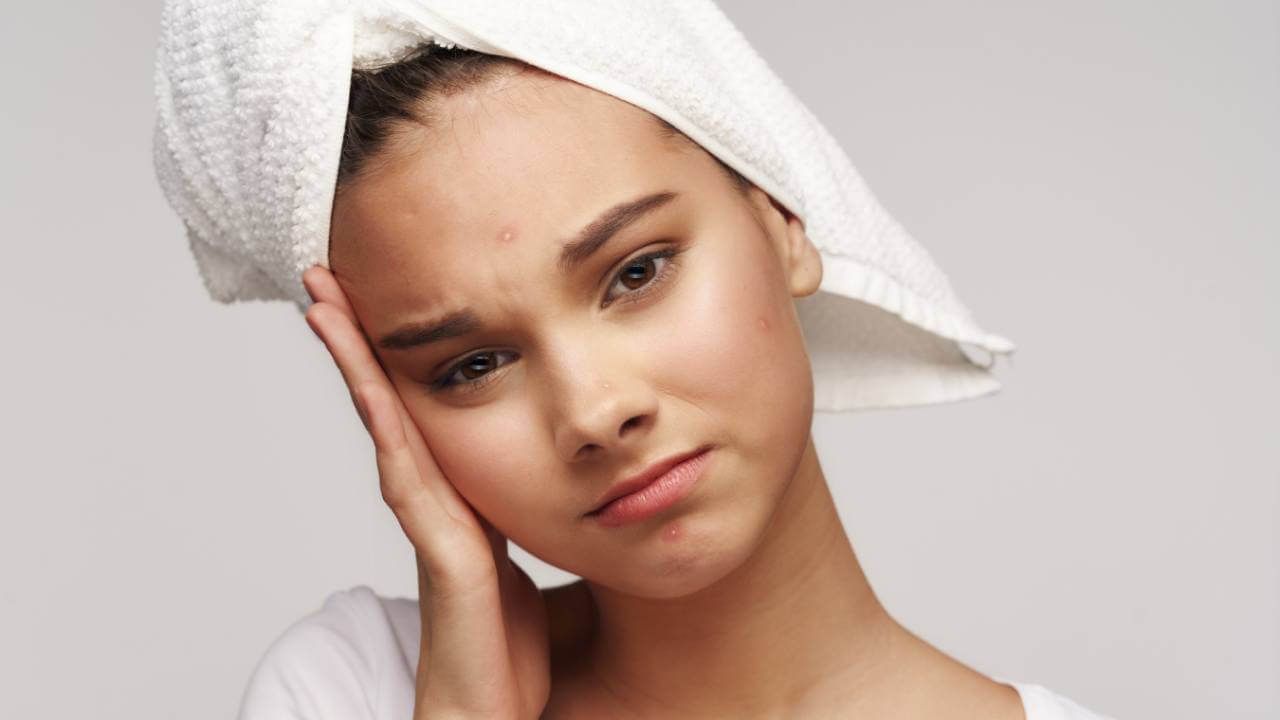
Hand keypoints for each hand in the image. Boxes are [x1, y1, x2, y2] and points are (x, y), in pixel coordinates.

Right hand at [301, 266, 550, 719]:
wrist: (493, 715)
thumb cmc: (512, 652)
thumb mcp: (534, 559)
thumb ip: (535, 516)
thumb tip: (571, 480)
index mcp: (459, 498)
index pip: (418, 409)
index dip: (394, 354)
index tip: (374, 297)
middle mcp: (434, 502)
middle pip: (387, 402)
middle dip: (356, 341)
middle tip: (325, 277)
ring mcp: (430, 522)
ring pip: (385, 424)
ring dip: (354, 363)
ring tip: (323, 305)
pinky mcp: (444, 550)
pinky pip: (410, 474)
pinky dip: (386, 423)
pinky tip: (371, 382)